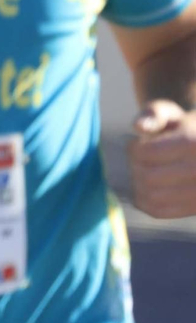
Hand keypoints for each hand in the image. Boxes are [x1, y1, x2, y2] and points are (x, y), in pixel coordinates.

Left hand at [128, 100, 195, 218]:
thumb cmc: (179, 126)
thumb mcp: (169, 111)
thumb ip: (154, 113)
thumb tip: (139, 126)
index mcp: (194, 142)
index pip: (149, 153)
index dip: (134, 149)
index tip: (135, 143)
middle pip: (149, 177)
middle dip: (135, 167)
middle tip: (137, 159)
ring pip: (153, 197)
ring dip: (137, 185)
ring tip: (141, 171)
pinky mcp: (195, 207)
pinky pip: (159, 211)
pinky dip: (144, 201)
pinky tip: (144, 187)